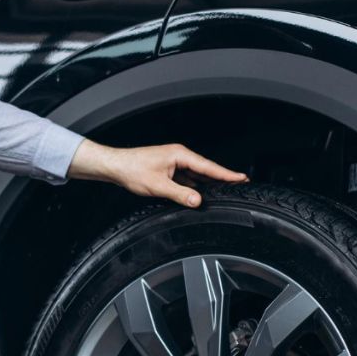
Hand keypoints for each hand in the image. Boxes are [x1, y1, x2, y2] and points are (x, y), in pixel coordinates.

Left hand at [67, 138, 248, 206]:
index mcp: (179, 155)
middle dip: (222, 178)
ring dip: (208, 183)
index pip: (208, 167)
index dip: (226, 174)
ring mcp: (174, 163)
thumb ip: (180, 194)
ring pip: (196, 175)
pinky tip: (200, 194)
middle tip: (240, 184)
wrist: (115, 166)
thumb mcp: (158, 186)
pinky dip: (194, 186)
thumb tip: (198, 200)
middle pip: (205, 170)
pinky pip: (187, 179)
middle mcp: (179, 156)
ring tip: (225, 191)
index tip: (241, 178)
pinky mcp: (168, 170)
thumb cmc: (132, 170)